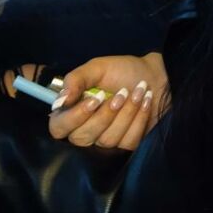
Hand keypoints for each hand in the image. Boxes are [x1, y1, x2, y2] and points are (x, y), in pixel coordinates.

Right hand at [48, 53, 167, 150]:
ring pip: (107, 140)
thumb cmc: (122, 70)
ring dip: (126, 112)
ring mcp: (106, 140)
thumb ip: (76, 79)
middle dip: (105, 114)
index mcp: (73, 110)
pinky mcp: (126, 144)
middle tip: (122, 92)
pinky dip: (139, 119)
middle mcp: (85, 129)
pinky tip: (145, 102)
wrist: (153, 75)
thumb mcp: (97, 68)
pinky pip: (127, 142)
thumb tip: (60, 101)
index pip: (58, 127)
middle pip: (82, 137)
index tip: (95, 99)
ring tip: (138, 91)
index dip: (74, 118)